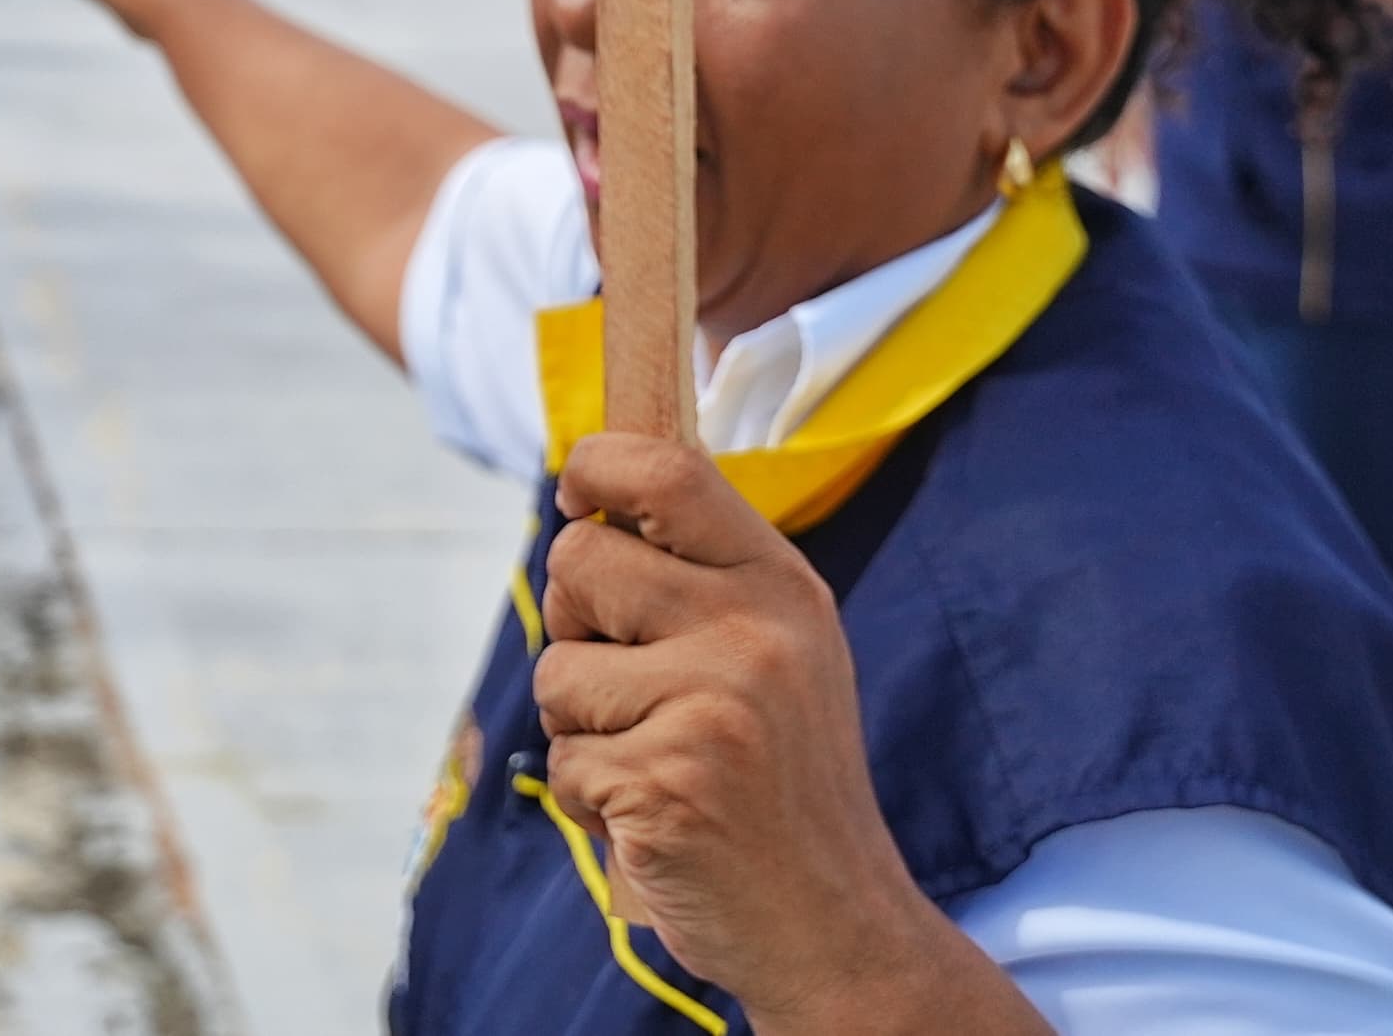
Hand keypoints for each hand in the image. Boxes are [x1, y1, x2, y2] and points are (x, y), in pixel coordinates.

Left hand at [533, 436, 1011, 1030]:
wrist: (835, 926)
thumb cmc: (780, 784)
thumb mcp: (774, 656)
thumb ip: (697, 579)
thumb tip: (583, 507)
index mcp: (780, 587)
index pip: (667, 470)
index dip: (595, 466)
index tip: (574, 495)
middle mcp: (753, 632)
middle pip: (577, 561)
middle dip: (575, 625)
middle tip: (633, 687)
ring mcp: (712, 705)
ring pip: (556, 670)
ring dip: (581, 728)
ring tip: (658, 764)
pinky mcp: (665, 780)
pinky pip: (563, 761)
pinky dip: (590, 800)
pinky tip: (657, 820)